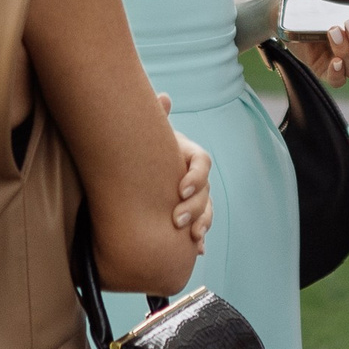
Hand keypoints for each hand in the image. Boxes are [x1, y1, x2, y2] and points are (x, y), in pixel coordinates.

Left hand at [159, 96, 213, 253]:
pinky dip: (201, 239)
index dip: (195, 177)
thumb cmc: (146, 150)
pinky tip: (198, 250)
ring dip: (202, 223)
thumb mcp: (150, 135)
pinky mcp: (190, 213)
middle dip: (195, 207)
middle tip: (177, 220)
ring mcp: (196, 195)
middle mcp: (196, 176)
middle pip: (206, 190)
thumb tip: (163, 97)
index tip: (181, 189)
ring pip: (207, 210)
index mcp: (189, 155)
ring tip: (193, 237)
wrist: (140, 170)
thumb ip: (158, 118)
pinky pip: (201, 226)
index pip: (202, 163)